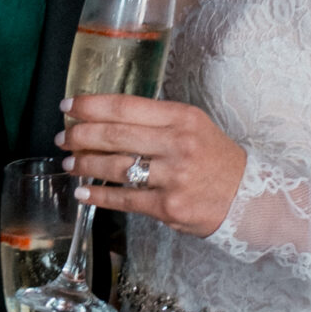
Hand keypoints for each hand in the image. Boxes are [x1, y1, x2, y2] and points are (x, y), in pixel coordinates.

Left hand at [59, 95, 246, 237]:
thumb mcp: (193, 126)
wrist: (248, 197)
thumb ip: (156, 120)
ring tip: (69, 163)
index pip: (126, 106)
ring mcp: (173, 177)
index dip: (91, 105)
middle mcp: (178, 144)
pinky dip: (99, 196)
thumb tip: (105, 119)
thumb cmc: (215, 159)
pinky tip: (83, 193)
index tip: (68, 105)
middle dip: (81, 135)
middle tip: (62, 137)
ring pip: (116, 167)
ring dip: (85, 164)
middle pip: (116, 135)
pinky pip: (125, 199)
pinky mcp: (169, 206)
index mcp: (182, 117)